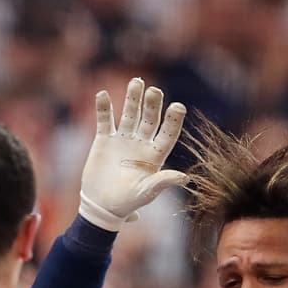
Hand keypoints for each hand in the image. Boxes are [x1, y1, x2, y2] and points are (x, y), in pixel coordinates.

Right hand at [79, 78, 187, 230]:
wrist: (102, 205)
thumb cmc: (127, 202)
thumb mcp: (146, 192)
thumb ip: (163, 182)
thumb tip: (185, 178)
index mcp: (155, 155)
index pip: (168, 134)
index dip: (173, 121)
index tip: (178, 106)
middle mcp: (141, 144)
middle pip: (149, 119)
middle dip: (152, 105)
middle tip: (154, 90)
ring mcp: (123, 140)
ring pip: (129, 114)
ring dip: (132, 99)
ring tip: (137, 82)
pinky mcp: (104, 140)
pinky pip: (105, 120)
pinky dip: (103, 108)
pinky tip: (103, 94)